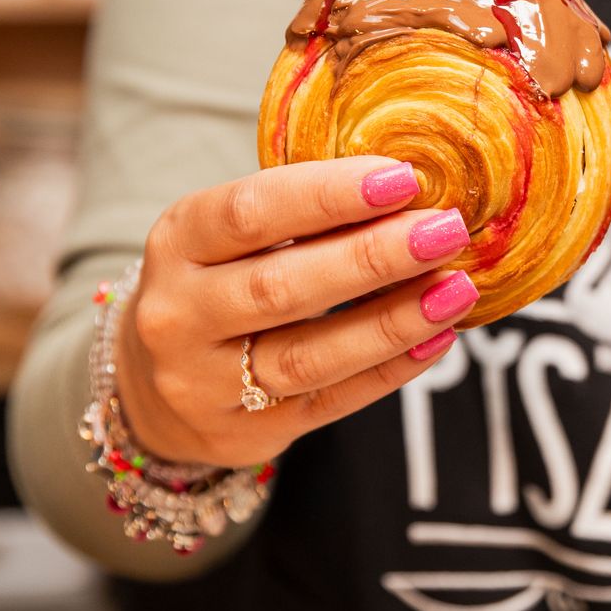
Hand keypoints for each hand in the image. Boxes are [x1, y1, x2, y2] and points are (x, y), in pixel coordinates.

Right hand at [115, 157, 475, 468]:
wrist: (153, 381)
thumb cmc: (222, 279)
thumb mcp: (235, 233)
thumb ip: (306, 212)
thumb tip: (412, 190)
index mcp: (179, 240)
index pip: (250, 212)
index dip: (329, 194)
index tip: (403, 178)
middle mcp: (179, 314)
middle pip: (282, 287)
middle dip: (374, 257)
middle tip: (447, 230)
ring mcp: (205, 383)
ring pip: (310, 356)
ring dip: (393, 321)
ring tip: (456, 289)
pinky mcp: (245, 433)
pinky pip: (331, 401)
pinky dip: (390, 370)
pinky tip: (439, 338)